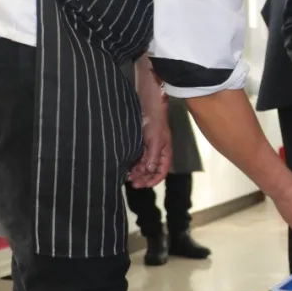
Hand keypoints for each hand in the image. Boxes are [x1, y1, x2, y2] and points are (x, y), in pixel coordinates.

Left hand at [129, 73, 171, 188]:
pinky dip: (133, 163)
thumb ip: (153, 156)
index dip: (152, 180)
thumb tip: (150, 171)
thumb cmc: (155, 120)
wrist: (148, 104)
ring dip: (137, 171)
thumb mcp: (155, 140)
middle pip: (152, 170)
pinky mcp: (142, 143)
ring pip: (144, 165)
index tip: (142, 185)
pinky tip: (126, 166)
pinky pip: (138, 157)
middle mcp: (158, 152)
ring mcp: (149, 147)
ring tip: (127, 176)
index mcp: (165, 152)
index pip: (161, 171)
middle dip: (143, 177)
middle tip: (131, 183)